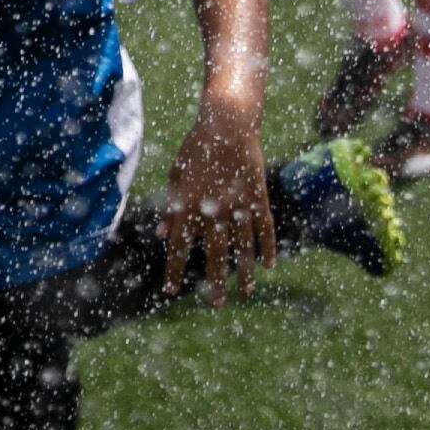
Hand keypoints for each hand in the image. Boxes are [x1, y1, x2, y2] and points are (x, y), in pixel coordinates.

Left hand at [157, 101, 272, 305]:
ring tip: (246, 291)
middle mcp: (212, 209)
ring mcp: (237, 204)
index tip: (171, 290)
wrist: (227, 124)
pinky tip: (269, 266)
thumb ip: (169, 207)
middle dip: (214, 281)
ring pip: (242, 245)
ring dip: (244, 271)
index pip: (177, 246)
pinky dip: (268, 247)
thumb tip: (160, 234)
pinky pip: (265, 227)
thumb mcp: (175, 176)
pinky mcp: (257, 197)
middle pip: (213, 253)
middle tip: (215, 304)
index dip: (173, 269)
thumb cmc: (196, 150)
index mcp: (187, 205)